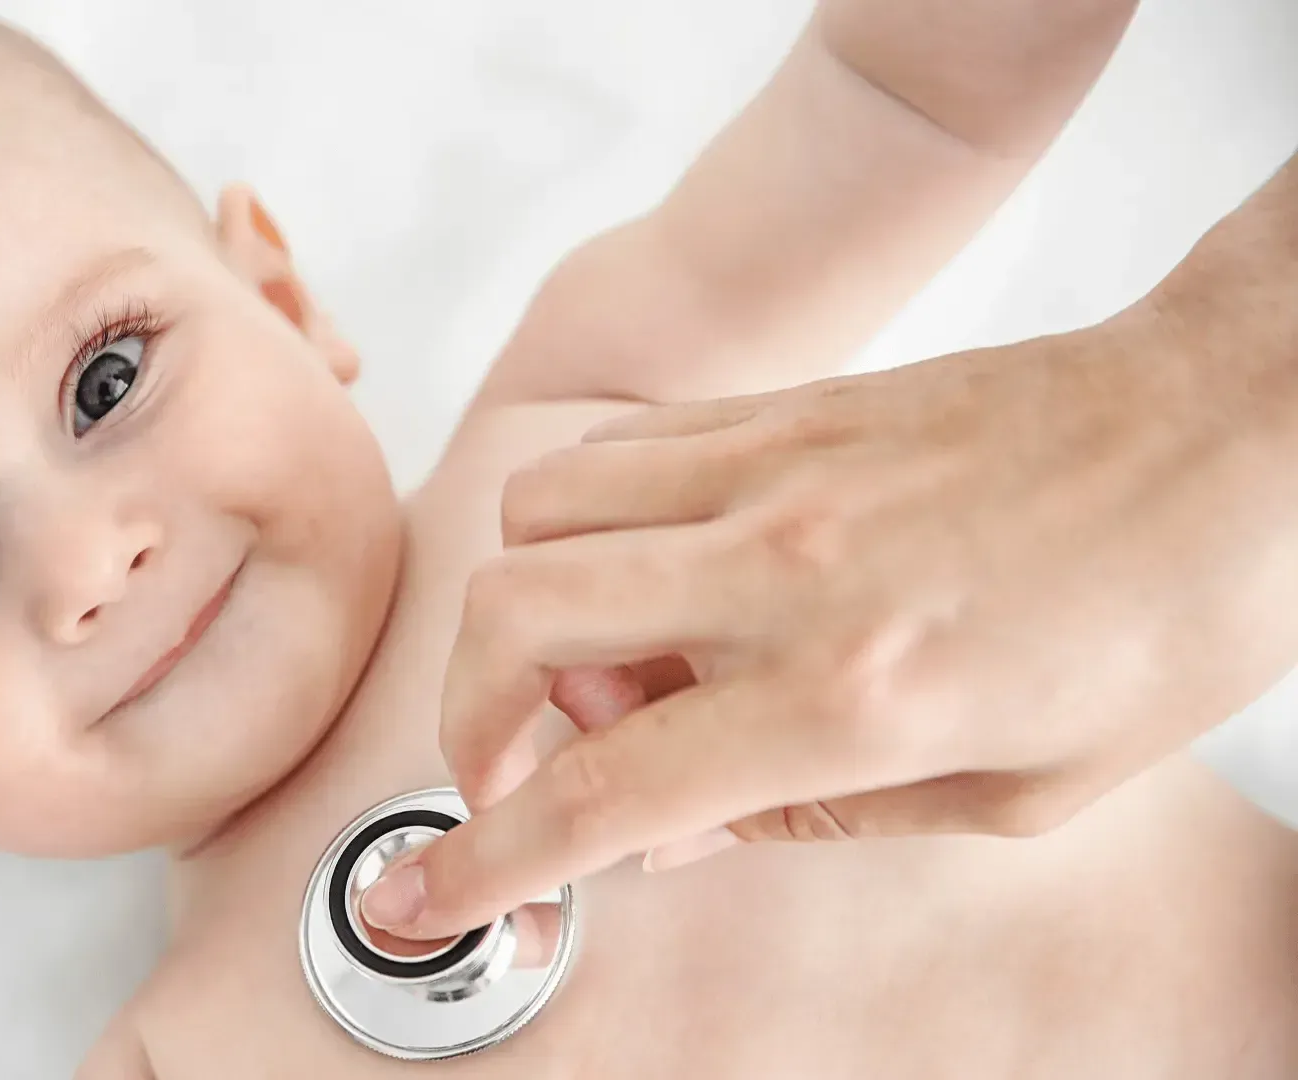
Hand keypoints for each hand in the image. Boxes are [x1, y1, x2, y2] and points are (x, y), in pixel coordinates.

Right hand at [361, 303, 1297, 941]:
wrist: (1238, 430)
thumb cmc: (1165, 612)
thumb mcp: (1016, 787)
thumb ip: (815, 815)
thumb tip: (673, 827)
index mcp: (854, 692)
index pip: (605, 789)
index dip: (488, 859)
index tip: (421, 897)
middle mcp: (784, 566)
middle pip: (511, 618)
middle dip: (467, 718)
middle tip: (522, 767)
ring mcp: (774, 466)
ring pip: (537, 514)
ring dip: (527, 609)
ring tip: (617, 663)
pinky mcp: (785, 405)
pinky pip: (619, 450)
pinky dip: (591, 523)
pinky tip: (665, 572)